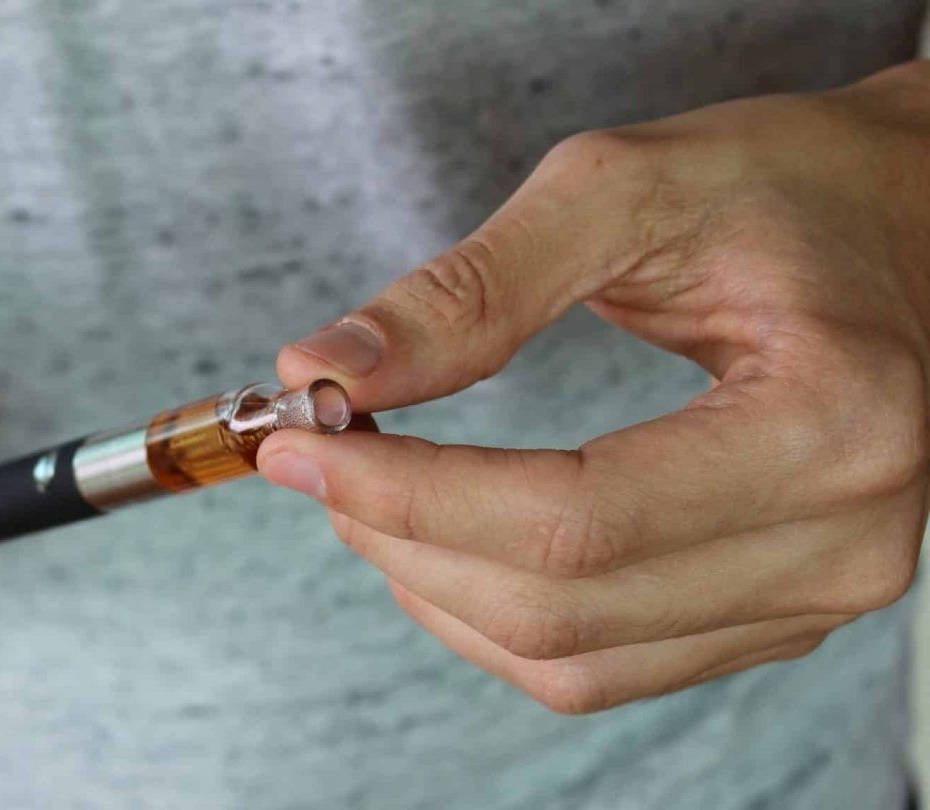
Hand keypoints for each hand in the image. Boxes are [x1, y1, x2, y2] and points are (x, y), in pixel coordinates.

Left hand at [259, 62, 929, 712]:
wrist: (894, 222)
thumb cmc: (785, 188)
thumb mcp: (625, 191)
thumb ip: (472, 289)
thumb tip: (329, 370)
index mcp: (830, 424)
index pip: (573, 520)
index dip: (411, 494)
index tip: (300, 448)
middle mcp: (841, 540)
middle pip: (560, 603)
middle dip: (404, 535)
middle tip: (320, 456)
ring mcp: (813, 594)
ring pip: (568, 658)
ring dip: (435, 586)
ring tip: (368, 491)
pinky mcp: (772, 612)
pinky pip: (600, 665)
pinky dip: (492, 614)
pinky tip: (440, 541)